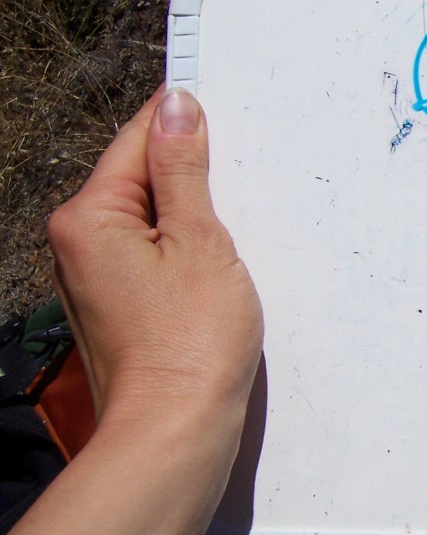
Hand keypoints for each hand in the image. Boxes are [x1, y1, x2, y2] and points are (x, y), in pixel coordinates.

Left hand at [47, 86, 262, 433]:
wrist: (175, 429)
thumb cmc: (190, 343)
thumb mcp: (200, 239)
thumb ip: (183, 169)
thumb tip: (176, 106)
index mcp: (88, 217)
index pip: (136, 140)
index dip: (182, 122)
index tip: (220, 106)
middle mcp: (77, 242)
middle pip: (140, 177)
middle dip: (192, 178)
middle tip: (241, 189)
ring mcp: (94, 276)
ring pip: (150, 217)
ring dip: (192, 218)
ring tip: (229, 239)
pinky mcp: (117, 303)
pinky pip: (152, 253)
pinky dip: (185, 251)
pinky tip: (216, 269)